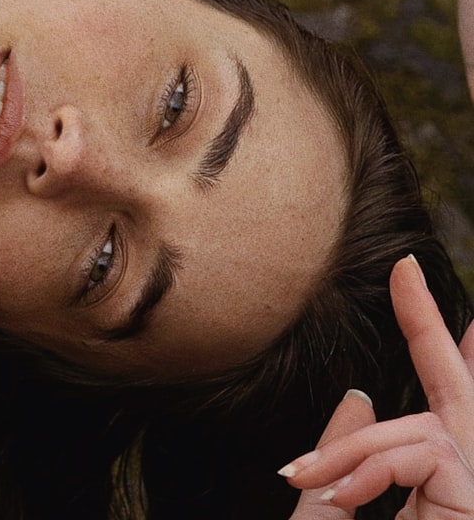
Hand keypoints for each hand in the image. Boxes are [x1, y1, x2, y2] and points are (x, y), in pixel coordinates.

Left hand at [281, 256, 473, 517]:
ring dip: (354, 451)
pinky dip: (372, 467)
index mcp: (436, 483)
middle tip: (404, 266)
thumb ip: (348, 458)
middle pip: (455, 389)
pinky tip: (342, 495)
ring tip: (305, 479)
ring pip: (422, 428)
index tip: (414, 283)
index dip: (432, 341)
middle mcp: (465, 481)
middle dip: (427, 326)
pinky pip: (427, 450)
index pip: (438, 403)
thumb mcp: (334, 504)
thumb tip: (360, 397)